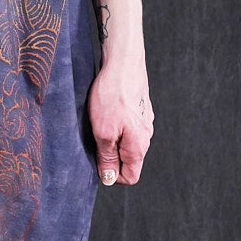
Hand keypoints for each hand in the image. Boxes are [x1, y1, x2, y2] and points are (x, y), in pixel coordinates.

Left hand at [88, 62, 153, 184]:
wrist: (124, 62)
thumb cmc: (112, 95)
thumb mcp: (103, 131)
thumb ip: (107, 157)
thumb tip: (109, 178)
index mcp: (139, 146)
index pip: (130, 177)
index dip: (112, 175)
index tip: (98, 161)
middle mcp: (146, 136)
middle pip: (128, 160)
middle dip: (110, 156)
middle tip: (95, 138)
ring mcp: (145, 122)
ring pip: (127, 142)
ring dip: (112, 138)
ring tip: (100, 120)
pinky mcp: (140, 109)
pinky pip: (127, 126)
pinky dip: (116, 124)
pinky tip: (107, 110)